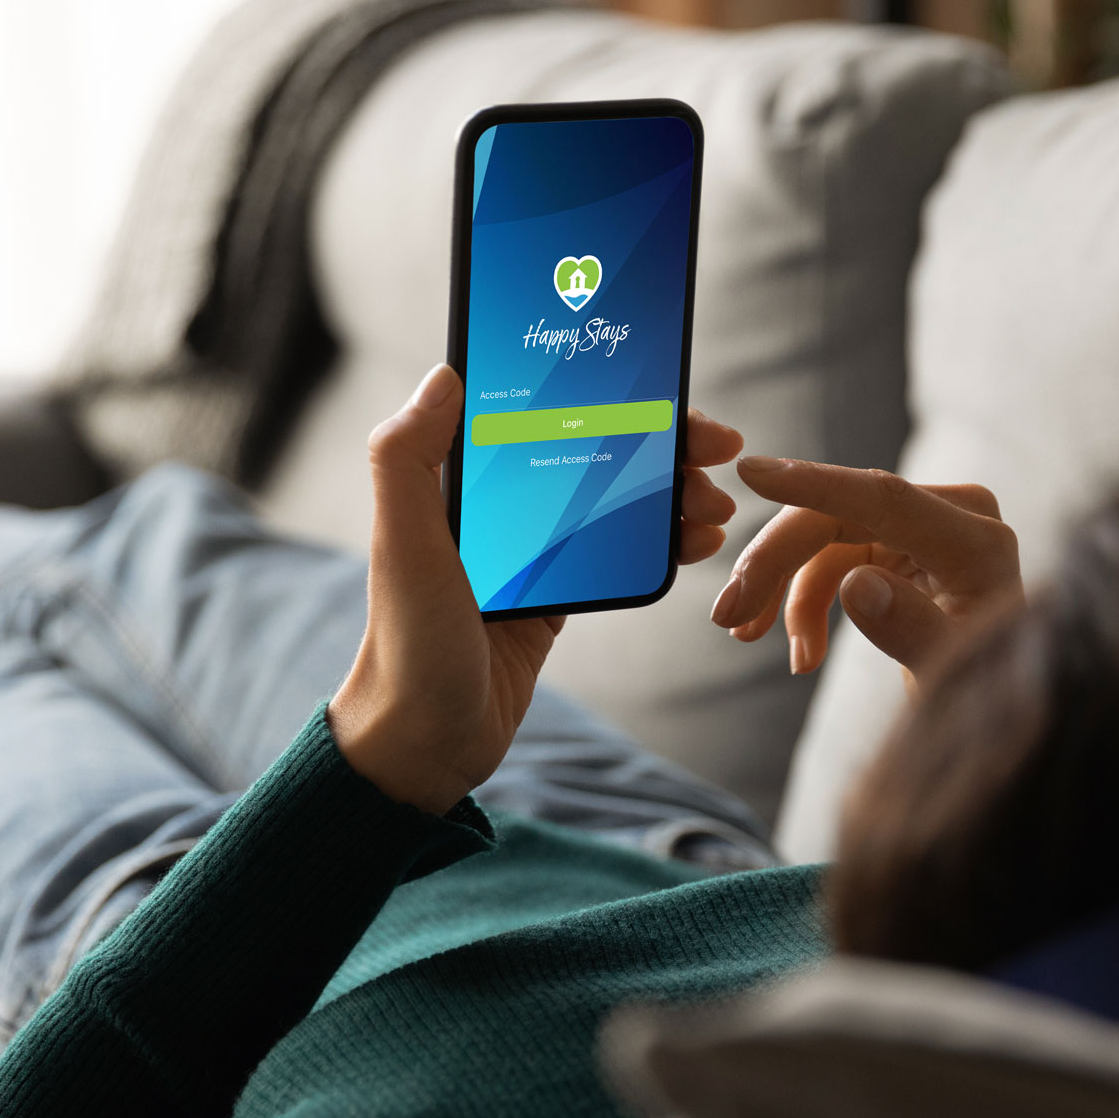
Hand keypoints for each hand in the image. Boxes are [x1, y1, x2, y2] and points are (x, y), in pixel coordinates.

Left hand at [331, 365, 743, 812]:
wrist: (421, 743)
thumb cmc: (406, 647)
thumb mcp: (402, 545)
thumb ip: (408, 458)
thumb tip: (446, 375)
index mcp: (460, 482)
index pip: (545, 411)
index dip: (608, 392)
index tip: (666, 392)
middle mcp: (498, 507)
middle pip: (592, 449)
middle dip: (659, 443)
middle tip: (716, 450)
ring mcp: (531, 551)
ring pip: (614, 499)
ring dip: (670, 492)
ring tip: (714, 504)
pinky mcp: (553, 596)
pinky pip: (618, 553)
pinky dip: (660, 541)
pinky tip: (696, 540)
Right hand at [708, 457, 1020, 688]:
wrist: (1006, 712)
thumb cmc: (986, 694)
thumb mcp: (952, 674)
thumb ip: (912, 628)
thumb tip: (857, 583)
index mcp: (974, 539)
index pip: (882, 496)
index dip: (813, 483)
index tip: (749, 472)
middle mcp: (953, 517)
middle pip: (839, 516)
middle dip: (774, 563)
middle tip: (727, 617)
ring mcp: (927, 528)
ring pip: (826, 539)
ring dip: (782, 590)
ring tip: (746, 638)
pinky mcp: (904, 546)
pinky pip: (835, 559)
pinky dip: (806, 602)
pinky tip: (801, 655)